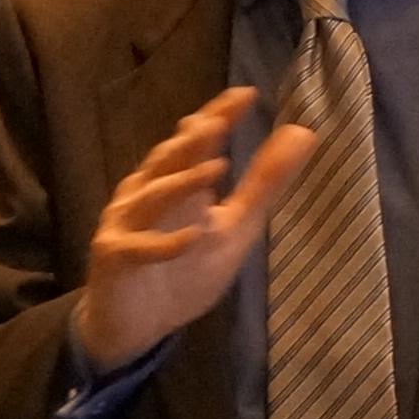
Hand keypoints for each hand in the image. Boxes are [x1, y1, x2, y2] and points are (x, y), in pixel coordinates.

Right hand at [70, 89, 317, 372]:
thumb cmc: (183, 269)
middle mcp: (146, 194)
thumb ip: (264, 184)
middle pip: (168, 160)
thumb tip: (302, 133)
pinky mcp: (115, 257)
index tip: (245, 95)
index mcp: (176, 182)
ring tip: (214, 169)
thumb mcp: (234, 226)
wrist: (136, 323)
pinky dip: (165, 243)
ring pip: (152, 197)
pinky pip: (139, 248)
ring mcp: (127, 225)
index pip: (196, 142)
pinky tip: (193, 237)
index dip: (217, 118)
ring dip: (182, 183)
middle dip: (192, 142)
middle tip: (216, 122)